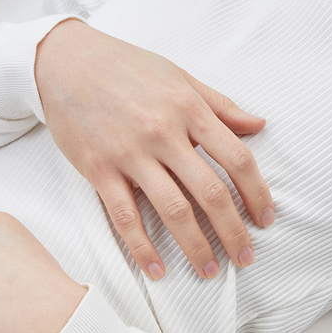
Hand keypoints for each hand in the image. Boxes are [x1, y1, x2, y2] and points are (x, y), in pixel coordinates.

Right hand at [34, 19, 271, 280]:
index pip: (237, 158)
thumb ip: (220, 105)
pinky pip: (124, 217)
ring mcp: (130, 154)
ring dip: (195, 247)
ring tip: (209, 270)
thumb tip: (258, 124)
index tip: (265, 218)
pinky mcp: (99, 169)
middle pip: (210, 192)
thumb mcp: (179, 77)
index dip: (257, 193)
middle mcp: (164, 133)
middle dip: (233, 231)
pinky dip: (142, 248)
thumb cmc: (127, 67)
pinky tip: (156, 269)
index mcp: (189, 109)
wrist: (66, 62)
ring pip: (172, 211)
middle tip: (245, 257)